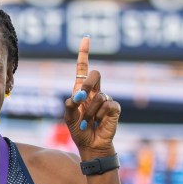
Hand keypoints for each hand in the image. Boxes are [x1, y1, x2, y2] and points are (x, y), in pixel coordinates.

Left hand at [63, 35, 120, 152]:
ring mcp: (105, 99)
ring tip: (88, 123)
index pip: (83, 69)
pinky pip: (107, 105)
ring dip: (89, 112)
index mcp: (81, 91)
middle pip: (95, 74)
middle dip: (88, 84)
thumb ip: (69, 106)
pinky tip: (98, 123)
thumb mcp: (68, 118)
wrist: (90, 145)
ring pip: (99, 96)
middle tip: (81, 99)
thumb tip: (76, 96)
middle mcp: (94, 92)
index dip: (84, 54)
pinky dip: (99, 116)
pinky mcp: (114, 108)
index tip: (86, 38)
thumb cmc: (79, 130)